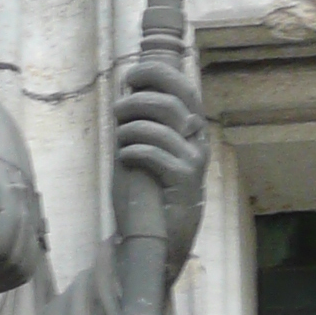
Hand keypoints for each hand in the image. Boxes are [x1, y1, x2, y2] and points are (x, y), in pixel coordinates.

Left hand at [115, 48, 207, 281]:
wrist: (157, 240)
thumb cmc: (148, 193)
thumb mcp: (143, 151)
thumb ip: (140, 124)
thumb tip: (124, 91)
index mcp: (189, 129)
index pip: (183, 88)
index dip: (158, 74)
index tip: (131, 75)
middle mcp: (196, 140)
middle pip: (174, 101)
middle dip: (141, 98)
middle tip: (118, 107)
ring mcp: (193, 161)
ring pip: (162, 125)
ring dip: (132, 126)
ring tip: (119, 136)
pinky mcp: (183, 181)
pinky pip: (156, 154)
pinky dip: (134, 149)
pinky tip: (125, 156)